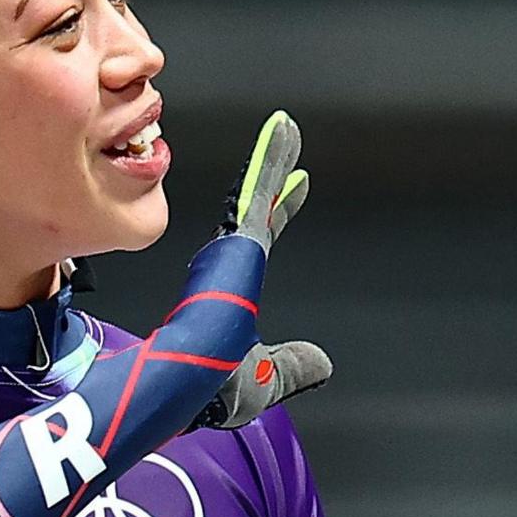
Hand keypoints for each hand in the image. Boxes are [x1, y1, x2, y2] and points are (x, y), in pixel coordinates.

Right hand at [194, 111, 331, 428]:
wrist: (192, 387)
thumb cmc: (212, 388)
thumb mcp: (265, 378)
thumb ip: (291, 367)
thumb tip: (324, 364)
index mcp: (231, 293)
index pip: (259, 242)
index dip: (278, 214)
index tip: (296, 187)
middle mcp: (227, 266)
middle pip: (255, 209)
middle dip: (271, 174)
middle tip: (285, 141)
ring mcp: (230, 252)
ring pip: (256, 194)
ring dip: (272, 161)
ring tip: (287, 129)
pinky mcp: (237, 243)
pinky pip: (259, 193)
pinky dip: (272, 162)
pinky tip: (285, 134)